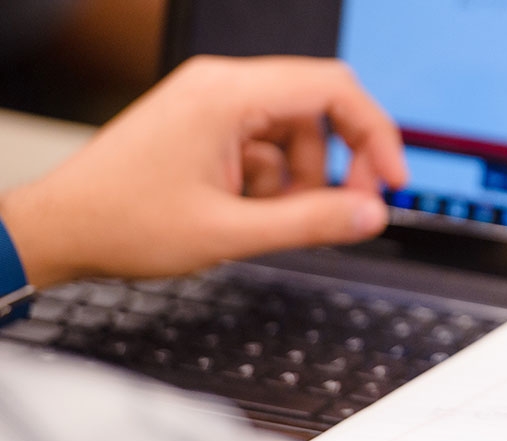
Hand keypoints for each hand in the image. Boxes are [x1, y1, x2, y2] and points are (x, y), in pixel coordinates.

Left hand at [0, 56, 406, 286]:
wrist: (60, 231)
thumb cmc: (122, 223)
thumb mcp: (231, 234)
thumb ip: (312, 224)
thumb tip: (372, 215)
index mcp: (227, 95)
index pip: (333, 89)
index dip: (376, 135)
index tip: (392, 180)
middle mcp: (221, 86)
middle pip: (318, 111)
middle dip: (338, 164)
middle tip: (344, 211)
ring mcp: (211, 103)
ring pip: (294, 134)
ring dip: (298, 181)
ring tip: (265, 220)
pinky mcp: (205, 124)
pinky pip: (266, 145)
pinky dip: (271, 181)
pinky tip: (243, 211)